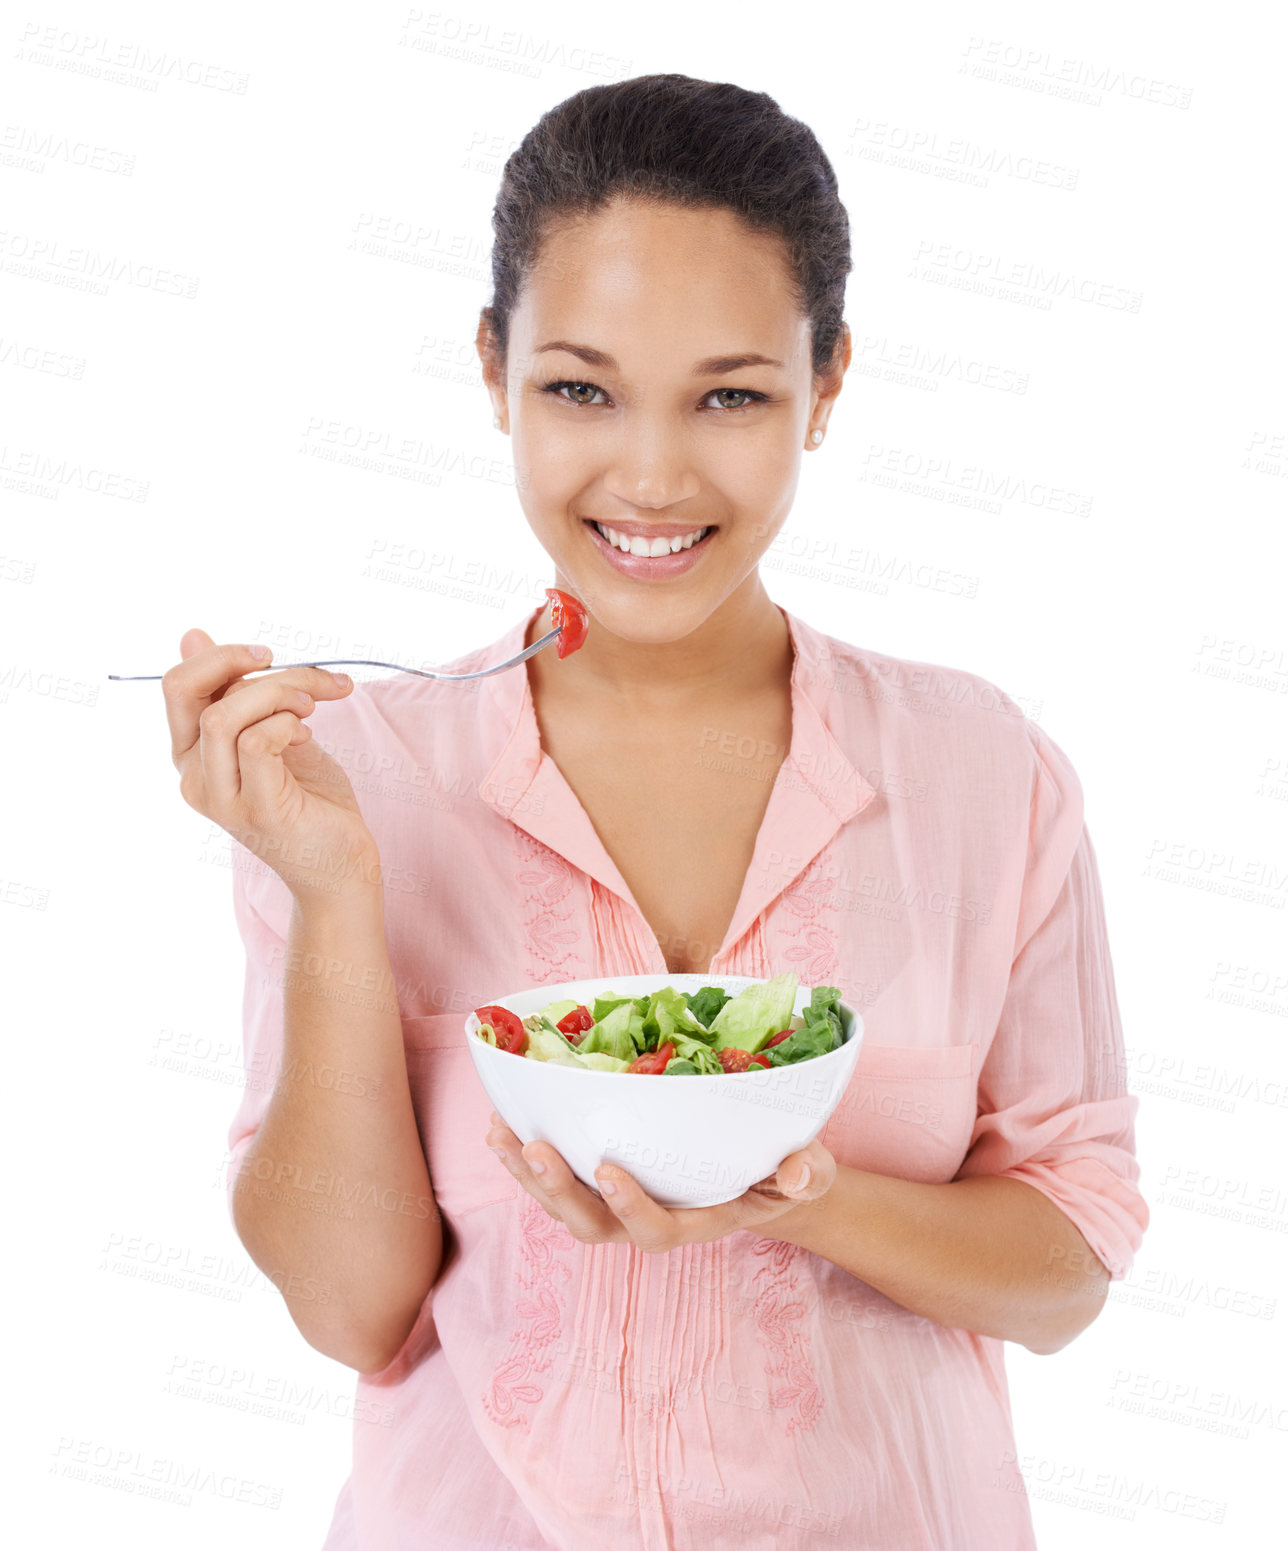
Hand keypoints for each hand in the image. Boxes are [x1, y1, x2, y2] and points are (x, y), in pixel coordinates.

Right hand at [162, 629, 380, 908]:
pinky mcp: (258, 809)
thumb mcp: (274, 732)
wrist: (342, 866)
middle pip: (185, 693)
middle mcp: (196, 778)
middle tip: (295, 673)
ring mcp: (222, 798)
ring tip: (316, 705)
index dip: (218, 656)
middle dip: (238, 662)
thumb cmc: (311, 801)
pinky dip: (288, 724)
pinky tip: (309, 736)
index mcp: (195, 756)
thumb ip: (239, 694)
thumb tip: (192, 634)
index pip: (177, 687)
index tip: (267, 654)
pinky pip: (257, 743)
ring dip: (280, 693)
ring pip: (225, 716)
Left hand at [485, 1112, 835, 1250]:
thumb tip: (797, 1170)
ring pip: (562, 1204)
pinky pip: (556, 1176)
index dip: (630, 1208)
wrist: (764, 1175)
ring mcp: (619, 1202)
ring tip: (500, 1132)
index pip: (656, 1231)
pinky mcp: (599, 1180)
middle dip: (557, 1192)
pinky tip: (503, 1120)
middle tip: (534, 1148)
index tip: (609, 1170)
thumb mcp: (808, 1172)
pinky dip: (525, 1153)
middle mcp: (647, 1218)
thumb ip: (806, 1174)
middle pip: (591, 1225)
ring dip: (527, 1173)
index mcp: (696, 1220)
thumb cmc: (784, 1172)